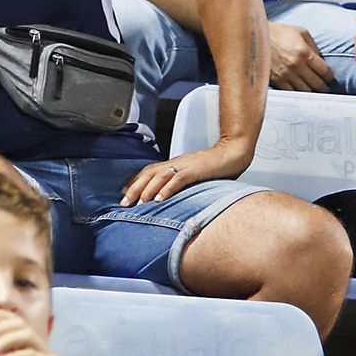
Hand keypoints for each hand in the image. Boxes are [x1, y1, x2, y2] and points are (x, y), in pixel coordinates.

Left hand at [119, 139, 252, 204]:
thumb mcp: (192, 174)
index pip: (148, 171)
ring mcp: (185, 165)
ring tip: (139, 203)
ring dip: (148, 190)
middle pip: (149, 173)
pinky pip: (179, 179)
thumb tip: (168, 196)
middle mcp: (175, 163)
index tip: (123, 193)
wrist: (231, 153)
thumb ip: (179, 182)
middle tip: (124, 202)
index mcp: (173, 164)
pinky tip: (160, 199)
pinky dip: (168, 188)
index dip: (135, 181)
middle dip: (135, 188)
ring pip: (160, 176)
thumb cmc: (213, 167)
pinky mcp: (196, 170)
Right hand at [268, 21, 331, 91]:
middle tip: (325, 86)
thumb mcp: (300, 31)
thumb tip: (321, 59)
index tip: (329, 77)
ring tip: (314, 89)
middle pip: (318, 84)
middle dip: (324, 86)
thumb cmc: (278, 32)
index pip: (325, 72)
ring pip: (306, 91)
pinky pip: (292, 92)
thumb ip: (314, 45)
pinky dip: (298, 92)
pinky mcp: (276, 80)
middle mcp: (296, 65)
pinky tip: (300, 89)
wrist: (253, 36)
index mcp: (304, 52)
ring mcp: (285, 74)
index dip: (330, 77)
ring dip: (312, 91)